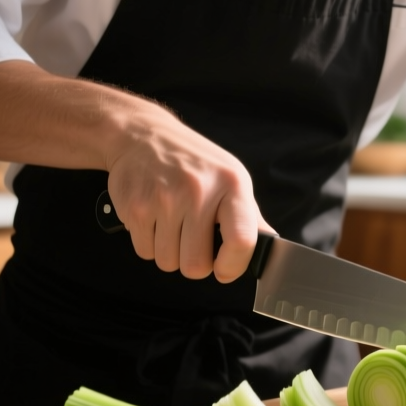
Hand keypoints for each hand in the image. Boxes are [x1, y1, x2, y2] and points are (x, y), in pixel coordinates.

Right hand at [103, 105, 270, 282]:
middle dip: (194, 261)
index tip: (224, 269)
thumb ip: (249, 217)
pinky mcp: (136, 208)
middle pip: (196, 266)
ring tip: (171, 223)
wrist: (142, 136)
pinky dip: (149, 243)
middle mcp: (199, 191)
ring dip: (169, 252)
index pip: (241, 241)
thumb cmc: (192, 161)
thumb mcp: (229, 178)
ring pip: (167, 262)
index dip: (233, 266)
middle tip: (192, 240)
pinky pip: (144, 252)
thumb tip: (269, 247)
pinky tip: (154, 218)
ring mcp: (164, 200)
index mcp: (231, 184)